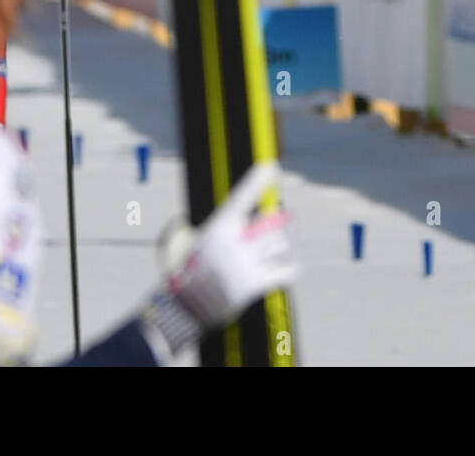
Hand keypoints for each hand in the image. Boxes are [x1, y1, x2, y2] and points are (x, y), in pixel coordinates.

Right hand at [163, 164, 295, 331]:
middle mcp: (234, 241)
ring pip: (279, 244)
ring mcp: (245, 263)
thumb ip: (215, 226)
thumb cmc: (187, 271)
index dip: (259, 180)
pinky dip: (291, 269)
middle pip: (271, 223)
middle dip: (274, 227)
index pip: (243, 195)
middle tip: (272, 231)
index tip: (272, 167)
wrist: (183, 307)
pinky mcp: (254, 284)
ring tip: (268, 254)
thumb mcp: (190, 241)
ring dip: (278, 248)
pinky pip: (285, 271)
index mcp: (219, 226)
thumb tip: (233, 211)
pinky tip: (291, 268)